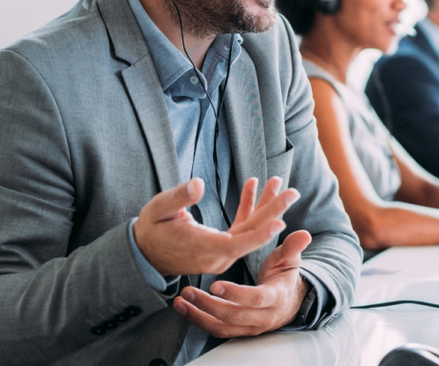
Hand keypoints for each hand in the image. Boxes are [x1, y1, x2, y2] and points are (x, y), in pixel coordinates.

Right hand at [134, 176, 299, 276]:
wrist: (145, 254)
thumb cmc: (151, 229)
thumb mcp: (159, 209)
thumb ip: (179, 197)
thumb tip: (199, 184)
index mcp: (202, 247)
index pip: (236, 243)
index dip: (259, 234)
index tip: (279, 222)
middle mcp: (216, 255)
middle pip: (250, 235)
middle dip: (273, 212)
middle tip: (292, 192)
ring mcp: (220, 254)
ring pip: (249, 231)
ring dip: (265, 208)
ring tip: (279, 184)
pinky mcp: (221, 248)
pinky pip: (240, 229)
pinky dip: (248, 209)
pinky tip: (253, 186)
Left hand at [173, 230, 312, 337]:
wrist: (288, 303)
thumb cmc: (284, 278)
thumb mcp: (289, 261)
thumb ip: (292, 248)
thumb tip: (304, 235)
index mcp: (275, 298)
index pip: (255, 299)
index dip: (236, 294)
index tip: (216, 285)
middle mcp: (262, 317)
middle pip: (233, 317)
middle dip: (208, 306)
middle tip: (188, 291)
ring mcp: (249, 327)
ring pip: (221, 328)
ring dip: (198, 316)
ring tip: (180, 301)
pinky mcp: (238, 331)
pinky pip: (216, 330)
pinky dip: (198, 320)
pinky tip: (183, 308)